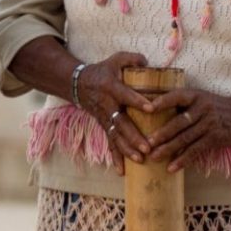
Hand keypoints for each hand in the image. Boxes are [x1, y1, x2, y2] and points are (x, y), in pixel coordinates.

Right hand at [75, 52, 156, 173]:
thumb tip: (148, 62)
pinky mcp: (103, 126)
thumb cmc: (103, 71)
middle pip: (121, 122)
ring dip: (127, 149)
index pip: (125, 94)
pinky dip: (115, 157)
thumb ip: (132, 59)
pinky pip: (109, 143)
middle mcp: (107, 105)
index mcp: (112, 87)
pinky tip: (122, 171)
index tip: (151, 108)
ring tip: (140, 159)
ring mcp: (104, 118)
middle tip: (147, 147)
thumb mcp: (115, 59)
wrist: (79, 84)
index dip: (137, 100)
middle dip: (134, 136)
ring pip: (115, 136)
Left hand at [145, 88, 230, 172]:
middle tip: (146, 143)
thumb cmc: (219, 107)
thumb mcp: (202, 98)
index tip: (147, 109)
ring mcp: (209, 124)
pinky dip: (183, 160)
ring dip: (168, 149)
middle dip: (161, 134)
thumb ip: (183, 103)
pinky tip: (172, 167)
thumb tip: (155, 109)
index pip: (176, 96)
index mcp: (195, 96)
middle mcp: (202, 108)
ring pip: (185, 138)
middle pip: (178, 122)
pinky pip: (196, 150)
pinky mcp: (215, 138)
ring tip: (154, 157)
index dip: (162, 102)